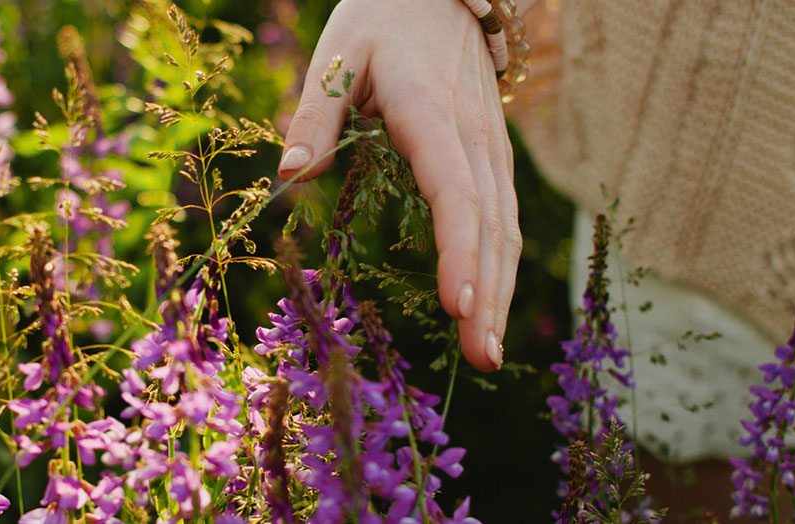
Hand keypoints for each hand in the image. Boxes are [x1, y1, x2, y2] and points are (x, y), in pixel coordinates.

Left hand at [279, 0, 521, 371]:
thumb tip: (290, 172)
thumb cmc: (381, 19)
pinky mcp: (492, 154)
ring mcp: (490, 145)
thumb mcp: (339, 53)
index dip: (458, 249)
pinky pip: (503, 215)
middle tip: (479, 355)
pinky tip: (491, 306)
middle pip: (488, 223)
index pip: (453, 190)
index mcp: (429, 112)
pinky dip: (500, 265)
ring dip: (500, 290)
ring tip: (487, 350)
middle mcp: (471, 134)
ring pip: (504, 225)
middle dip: (487, 293)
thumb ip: (317, 114)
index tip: (457, 303)